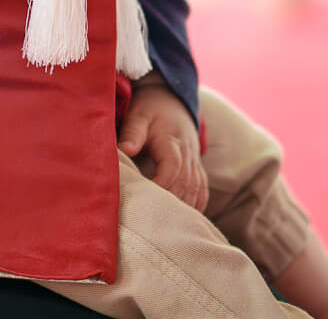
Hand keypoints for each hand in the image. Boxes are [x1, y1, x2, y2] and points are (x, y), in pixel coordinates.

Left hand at [118, 79, 206, 211]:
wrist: (172, 101)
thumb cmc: (150, 110)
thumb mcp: (138, 115)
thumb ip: (132, 132)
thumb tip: (125, 150)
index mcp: (172, 140)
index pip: (173, 167)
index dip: (162, 184)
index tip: (145, 197)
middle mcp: (188, 153)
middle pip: (185, 183)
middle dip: (172, 203)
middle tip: (153, 220)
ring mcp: (195, 161)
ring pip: (195, 189)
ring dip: (184, 207)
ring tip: (167, 225)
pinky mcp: (197, 168)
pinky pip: (202, 190)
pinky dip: (196, 205)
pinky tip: (187, 220)